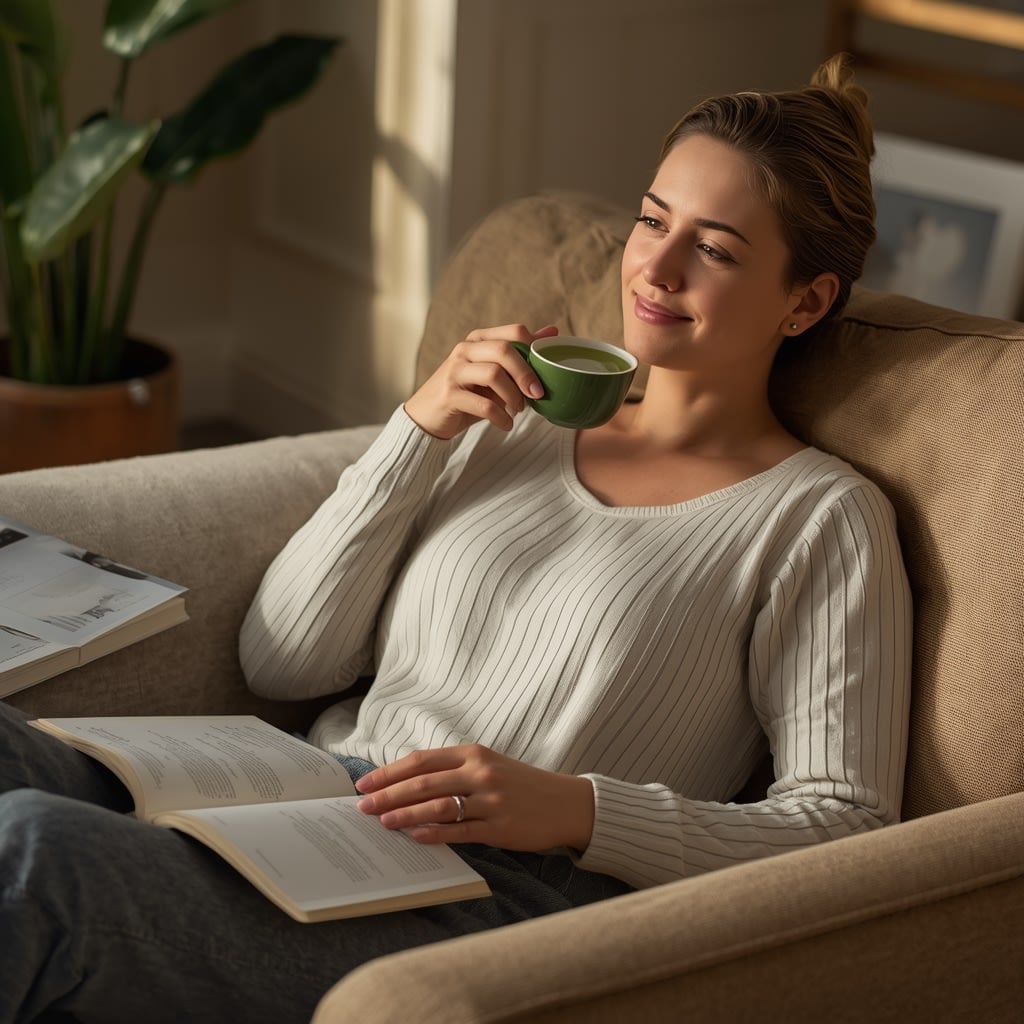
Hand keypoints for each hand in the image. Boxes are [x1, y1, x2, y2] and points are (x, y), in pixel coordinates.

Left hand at [354, 744, 594, 852]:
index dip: (389, 772)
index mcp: (474, 753)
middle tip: (362, 806)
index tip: (365, 783)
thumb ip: (453, 770)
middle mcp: (480, 772)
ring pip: (437, 806)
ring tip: (382, 822)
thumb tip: (406, 783)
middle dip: (387, 795)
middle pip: (423, 782)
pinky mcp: (500, 827)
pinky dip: (433, 834)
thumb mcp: (488, 765)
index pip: (421, 760)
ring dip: (404, 814)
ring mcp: (491, 800)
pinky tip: (414, 836)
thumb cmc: (521, 784)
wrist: (566, 802)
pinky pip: (459, 831)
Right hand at [403, 324, 557, 439]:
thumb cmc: (466, 393)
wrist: (427, 416)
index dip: (535, 349)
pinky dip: (501, 417)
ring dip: (513, 396)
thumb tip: (553, 332)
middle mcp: (464, 350)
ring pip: (493, 374)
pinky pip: (483, 405)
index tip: (546, 372)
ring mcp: (454, 371)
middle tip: (537, 394)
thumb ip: (520, 352)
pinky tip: (506, 424)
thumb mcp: (493, 371)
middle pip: (504, 350)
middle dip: (526, 374)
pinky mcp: (449, 395)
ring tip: (518, 410)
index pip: (514, 332)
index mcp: (478, 340)